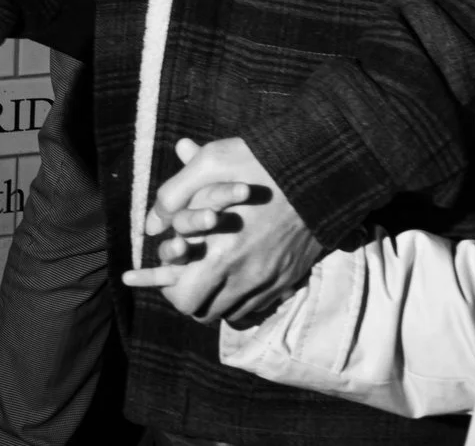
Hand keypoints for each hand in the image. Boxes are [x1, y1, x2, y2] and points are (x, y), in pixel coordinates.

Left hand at [120, 136, 322, 325]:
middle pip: (205, 313)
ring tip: (210, 273)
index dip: (169, 289)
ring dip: (217, 298)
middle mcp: (247, 276)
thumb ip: (174, 194)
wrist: (323, 168)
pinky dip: (244, 297)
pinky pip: (259, 305)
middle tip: (188, 274)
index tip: (171, 270)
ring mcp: (271, 280)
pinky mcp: (290, 277)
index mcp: (222, 253)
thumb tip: (151, 224)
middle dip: (191, 296)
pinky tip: (238, 273)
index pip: (184, 299)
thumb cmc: (264, 161)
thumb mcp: (212, 162)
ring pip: (232, 313)